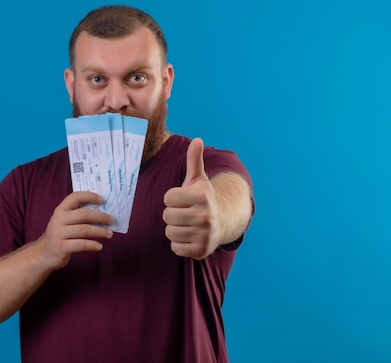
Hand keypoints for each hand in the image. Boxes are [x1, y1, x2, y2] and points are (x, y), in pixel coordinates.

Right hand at [40, 191, 113, 269]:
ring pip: (84, 230)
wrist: (44, 254)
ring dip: (100, 231)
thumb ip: (77, 215)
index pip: (75, 197)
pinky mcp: (61, 247)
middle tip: (111, 220)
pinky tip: (99, 246)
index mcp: (60, 210)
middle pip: (83, 214)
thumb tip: (102, 212)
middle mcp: (58, 219)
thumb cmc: (60, 235)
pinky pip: (81, 245)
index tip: (102, 200)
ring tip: (109, 234)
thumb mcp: (64, 221)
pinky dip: (93, 245)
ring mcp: (59, 233)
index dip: (89, 196)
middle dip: (100, 216)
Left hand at [163, 138, 219, 259]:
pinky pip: (175, 247)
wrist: (223, 222)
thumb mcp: (198, 179)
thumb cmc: (202, 199)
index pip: (167, 199)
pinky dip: (179, 244)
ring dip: (175, 229)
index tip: (183, 199)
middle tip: (185, 213)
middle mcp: (205, 216)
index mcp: (201, 197)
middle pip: (166, 216)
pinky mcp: (201, 250)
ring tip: (188, 224)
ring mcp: (204, 234)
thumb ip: (194, 160)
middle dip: (172, 214)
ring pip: (170, 232)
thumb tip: (197, 140)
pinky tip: (190, 236)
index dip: (172, 199)